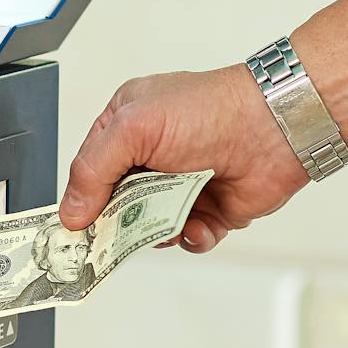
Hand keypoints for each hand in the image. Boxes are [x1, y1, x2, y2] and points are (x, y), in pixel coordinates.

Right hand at [59, 66, 307, 252]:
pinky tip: (198, 225)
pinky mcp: (210, 208)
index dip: (81, 196)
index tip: (74, 226)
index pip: (90, 168)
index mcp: (127, 124)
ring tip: (171, 219)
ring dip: (157, 230)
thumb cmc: (210, 110)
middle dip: (118, 221)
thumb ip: (93, 170)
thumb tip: (72, 212)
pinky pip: (188, 236)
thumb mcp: (133, 127)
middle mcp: (152, 154)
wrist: (276, 127)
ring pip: (150, 224)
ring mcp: (181, 182)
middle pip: (116, 202)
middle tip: (115, 235)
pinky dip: (191, 237)